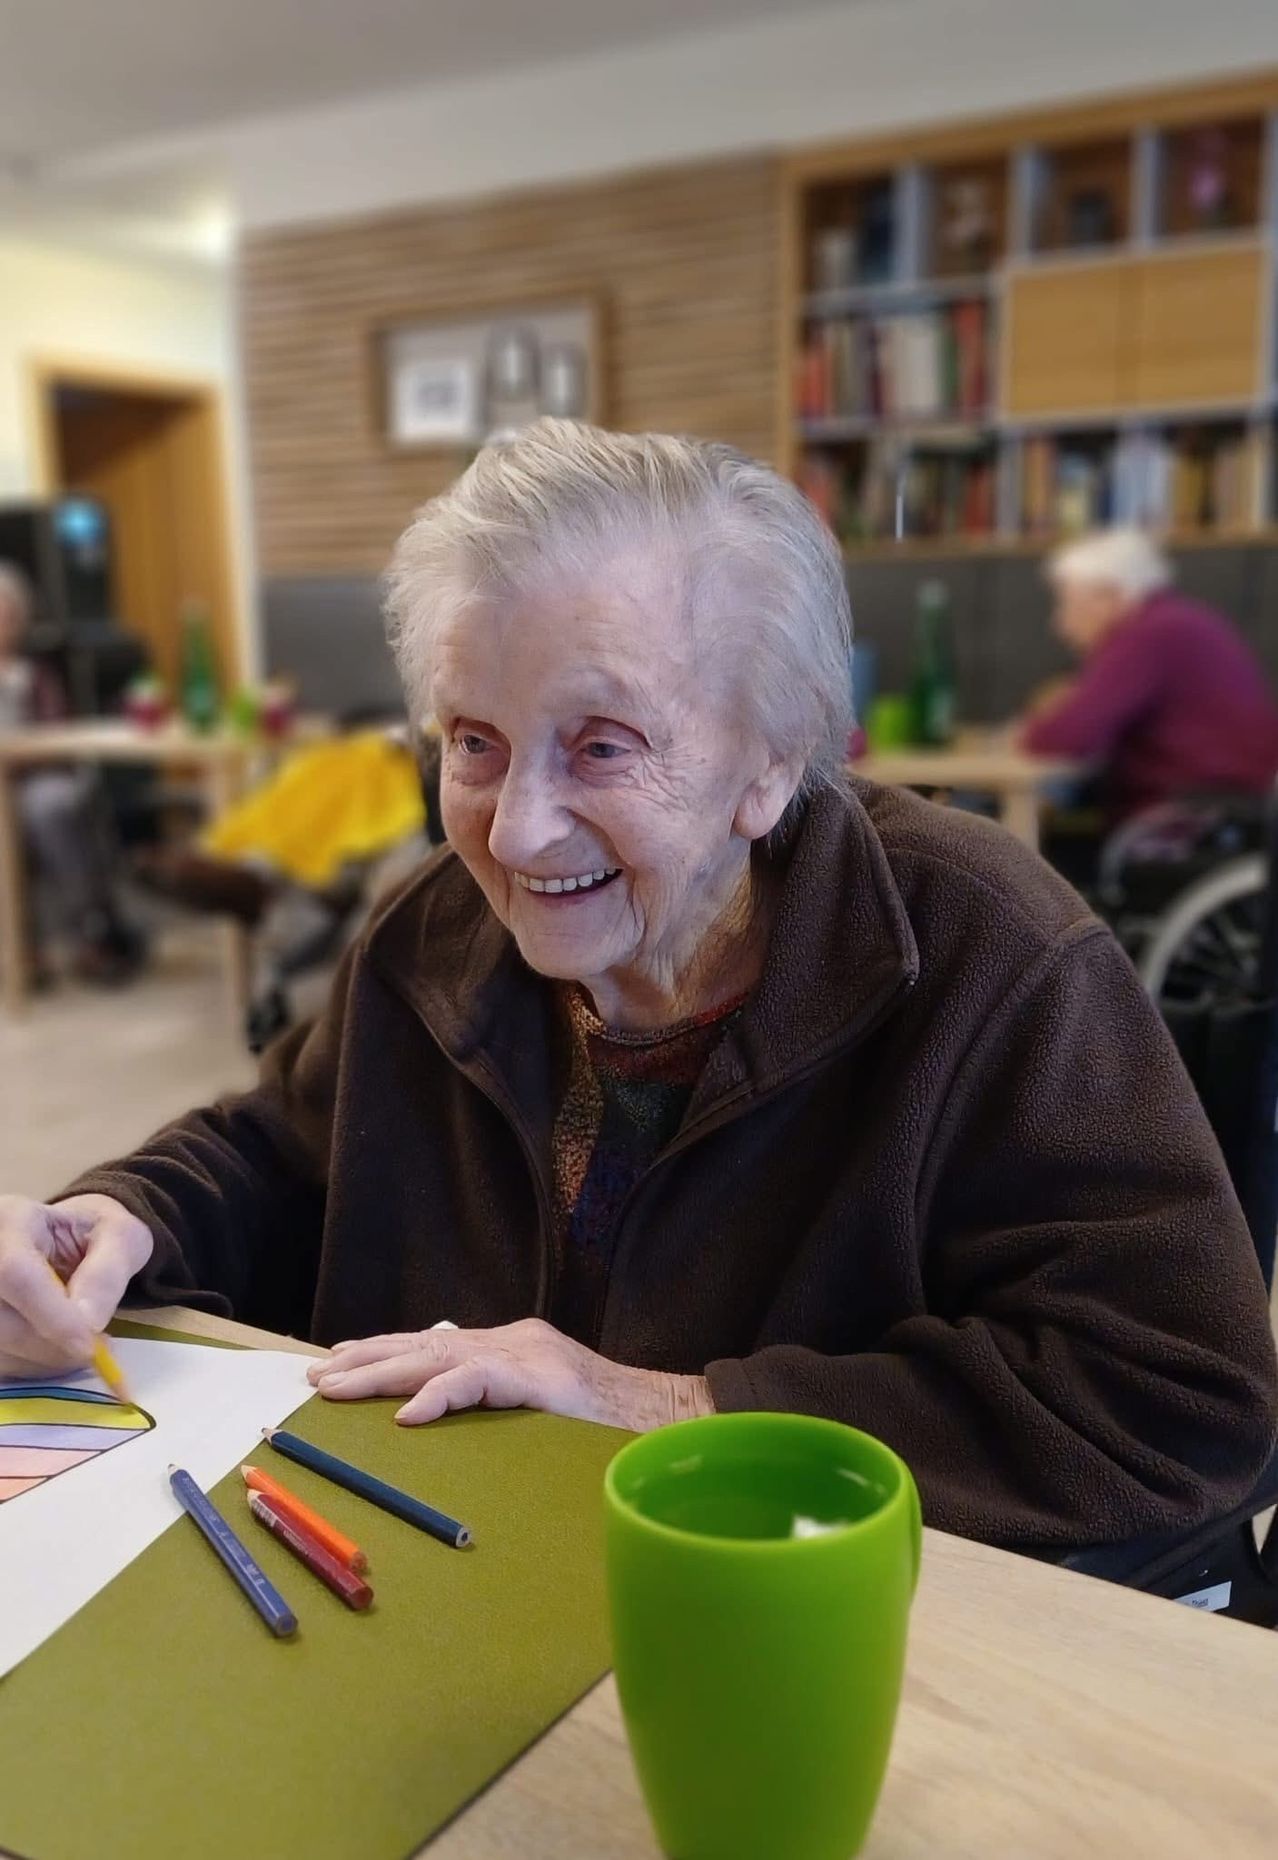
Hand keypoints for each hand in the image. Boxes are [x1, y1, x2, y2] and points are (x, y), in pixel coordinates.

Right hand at [0, 1194, 153, 1375]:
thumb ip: (107, 1273)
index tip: (88, 1345)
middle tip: (94, 1349)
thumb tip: (89, 1322)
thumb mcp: (121, 1237)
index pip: (16, 1273)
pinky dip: (33, 1365)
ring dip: (44, 1359)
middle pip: (0, 1316)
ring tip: (80, 1344)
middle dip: (51, 1344)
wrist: (74, 1238)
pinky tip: (59, 1350)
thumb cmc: (97, 1233)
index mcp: (13, 1219)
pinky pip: (1, 1359)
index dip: (50, 1316)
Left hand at [306, 1317, 715, 1429]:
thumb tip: (441, 1408)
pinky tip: (408, 1414)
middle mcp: (512, 1340)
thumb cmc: (611, 1426)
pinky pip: (477, 1382)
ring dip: (380, 1374)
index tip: (339, 1365)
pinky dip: (439, 1395)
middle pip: (423, 1344)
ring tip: (336, 1387)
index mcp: (511, 1347)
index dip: (383, 1353)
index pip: (434, 1344)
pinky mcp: (539, 1378)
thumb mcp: (544, 1407)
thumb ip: (500, 1399)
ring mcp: (525, 1355)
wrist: (669, 1419)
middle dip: (365, 1360)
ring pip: (436, 1357)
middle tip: (316, 1377)